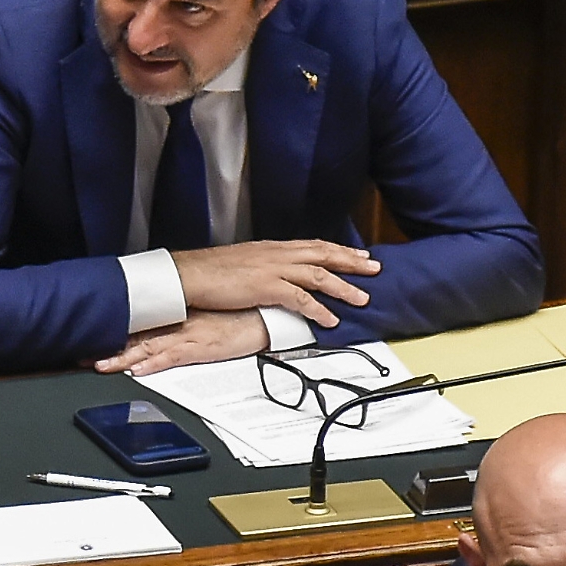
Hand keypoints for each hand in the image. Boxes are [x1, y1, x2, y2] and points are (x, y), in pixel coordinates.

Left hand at [95, 309, 267, 374]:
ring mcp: (188, 334)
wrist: (264, 313)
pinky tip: (139, 370)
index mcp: (176, 313)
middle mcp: (177, 322)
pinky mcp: (202, 347)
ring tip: (101, 366)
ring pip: (148, 347)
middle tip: (82, 356)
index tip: (90, 337)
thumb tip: (159, 333)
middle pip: (137, 336)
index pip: (138, 323)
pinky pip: (174, 356)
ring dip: (124, 358)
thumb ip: (181, 321)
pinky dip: (155, 364)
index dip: (113, 331)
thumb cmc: (238, 314)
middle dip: (109, 348)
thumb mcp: (203, 315)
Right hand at [170, 240, 378, 327]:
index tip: (357, 255)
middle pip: (324, 254)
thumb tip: (275, 277)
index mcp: (272, 248)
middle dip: (352, 262)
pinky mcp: (266, 287)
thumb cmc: (210, 271)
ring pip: (319, 275)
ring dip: (343, 287)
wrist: (190, 275)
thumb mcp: (243, 262)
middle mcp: (277, 254)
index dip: (338, 250)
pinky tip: (330, 319)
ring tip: (361, 299)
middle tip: (375, 269)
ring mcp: (273, 269)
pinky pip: (300, 299)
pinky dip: (318, 309)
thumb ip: (264, 267)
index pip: (313, 245)